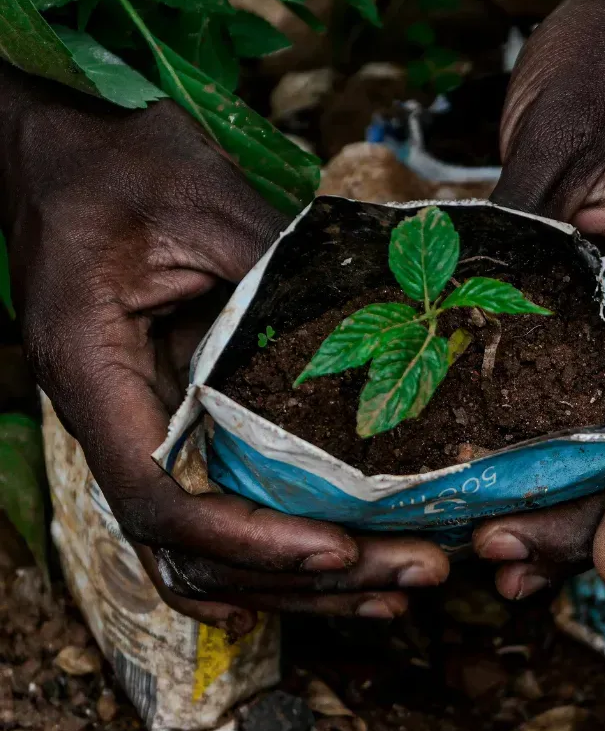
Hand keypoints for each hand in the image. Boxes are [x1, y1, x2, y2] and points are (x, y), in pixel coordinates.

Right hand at [1, 66, 448, 627]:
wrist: (69, 144)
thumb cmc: (119, 161)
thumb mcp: (202, 201)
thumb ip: (281, 268)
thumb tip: (385, 320)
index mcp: (94, 370)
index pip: (156, 498)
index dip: (248, 540)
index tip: (335, 548)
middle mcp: (112, 415)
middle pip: (196, 543)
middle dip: (303, 575)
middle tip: (410, 573)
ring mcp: (141, 420)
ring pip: (206, 543)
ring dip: (296, 579)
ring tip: (392, 585)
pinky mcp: (173, 411)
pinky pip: (205, 505)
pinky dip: (259, 552)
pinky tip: (316, 574)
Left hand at [475, 0, 604, 595]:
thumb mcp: (556, 151)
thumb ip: (517, 248)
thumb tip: (454, 336)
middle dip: (578, 511)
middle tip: (507, 563)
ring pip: (602, 423)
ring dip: (554, 492)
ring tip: (494, 550)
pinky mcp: (593, 295)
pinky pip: (569, 380)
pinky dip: (534, 434)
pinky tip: (489, 472)